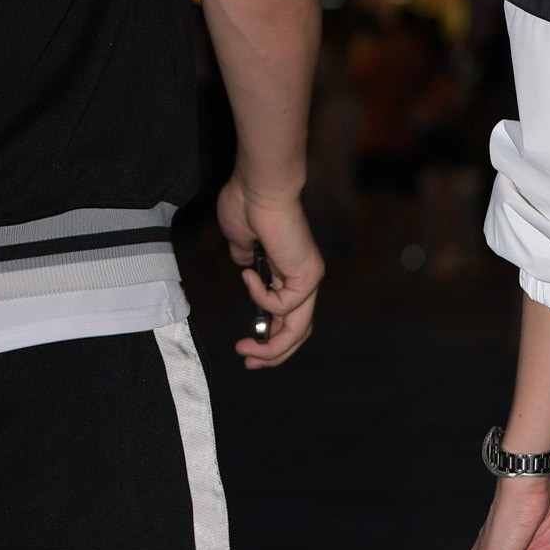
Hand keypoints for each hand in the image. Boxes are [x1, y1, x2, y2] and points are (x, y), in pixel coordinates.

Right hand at [216, 176, 323, 367]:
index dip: (271, 338)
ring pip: (297, 328)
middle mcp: (304, 280)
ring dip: (270, 347)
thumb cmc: (247, 206)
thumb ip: (246, 262)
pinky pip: (283, 305)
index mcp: (290, 274)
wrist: (259, 187)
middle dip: (273, 354)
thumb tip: (245, 270)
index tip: (246, 349)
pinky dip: (261, 298)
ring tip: (245, 350)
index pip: (289, 317)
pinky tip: (249, 277)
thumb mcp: (241, 243)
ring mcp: (308, 279)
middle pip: (298, 331)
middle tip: (249, 362)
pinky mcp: (307, 276)